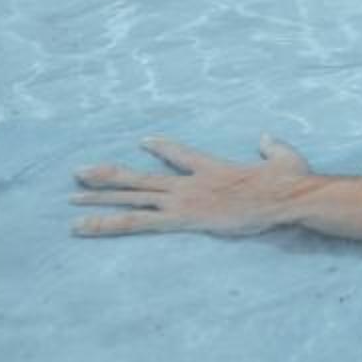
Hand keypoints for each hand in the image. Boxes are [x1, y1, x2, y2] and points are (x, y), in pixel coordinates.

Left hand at [73, 135, 322, 239]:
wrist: (286, 196)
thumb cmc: (290, 180)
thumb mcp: (285, 157)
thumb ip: (271, 146)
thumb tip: (265, 135)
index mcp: (212, 168)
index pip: (181, 155)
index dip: (162, 148)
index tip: (145, 142)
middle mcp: (190, 183)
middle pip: (141, 178)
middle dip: (108, 176)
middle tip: (78, 172)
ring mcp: (183, 200)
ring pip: (132, 198)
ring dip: (99, 198)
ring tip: (70, 198)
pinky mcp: (182, 219)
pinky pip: (137, 222)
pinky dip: (108, 222)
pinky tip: (85, 225)